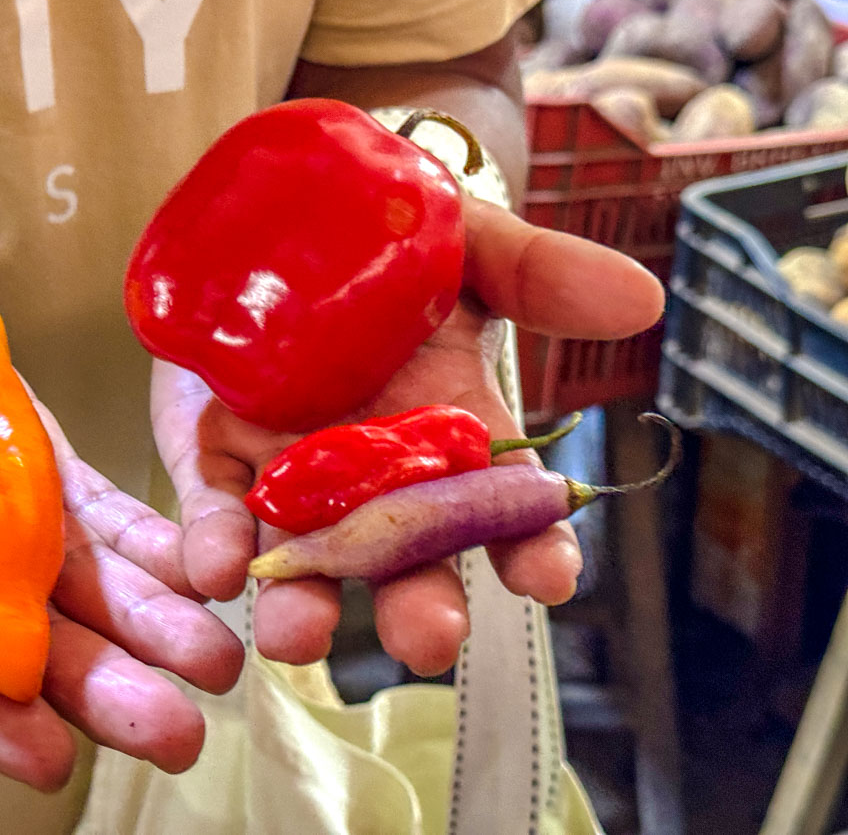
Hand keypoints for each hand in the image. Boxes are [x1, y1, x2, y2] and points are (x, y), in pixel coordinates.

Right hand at [0, 266, 242, 789]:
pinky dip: (147, 542)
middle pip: (24, 638)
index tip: (45, 762)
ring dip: (149, 622)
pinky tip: (200, 565)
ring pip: (79, 581)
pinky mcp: (31, 456)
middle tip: (177, 729)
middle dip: (99, 685)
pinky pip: (97, 509)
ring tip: (217, 662)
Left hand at [152, 195, 665, 675]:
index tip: (549, 577)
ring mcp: (295, 479)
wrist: (283, 219)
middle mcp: (377, 478)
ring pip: (305, 560)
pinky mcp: (217, 462)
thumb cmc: (392, 243)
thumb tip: (643, 299)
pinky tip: (216, 572)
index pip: (504, 511)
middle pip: (405, 561)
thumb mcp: (469, 249)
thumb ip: (540, 274)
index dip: (532, 547)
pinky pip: (215, 515)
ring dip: (304, 606)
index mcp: (452, 437)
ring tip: (298, 639)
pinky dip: (214, 545)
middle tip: (428, 639)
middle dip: (418, 604)